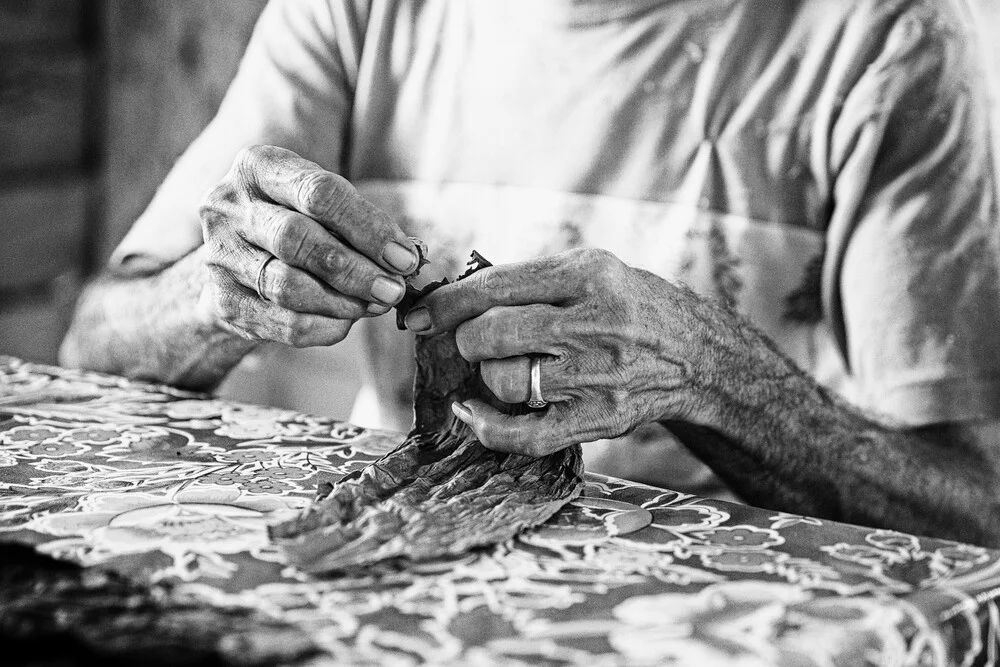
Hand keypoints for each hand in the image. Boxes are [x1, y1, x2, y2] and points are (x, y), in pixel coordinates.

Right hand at [199, 145, 419, 346]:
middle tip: (394, 289)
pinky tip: (348, 321)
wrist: (235, 266)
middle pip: (297, 238)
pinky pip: (283, 322)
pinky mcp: (222, 301)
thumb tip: (408, 255)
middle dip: (355, 269)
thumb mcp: (320, 207)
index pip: (318, 192)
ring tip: (376, 304)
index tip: (404, 257)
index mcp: (259, 167)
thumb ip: (361, 224)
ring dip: (343, 301)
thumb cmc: (295, 225)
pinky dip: (325, 326)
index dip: (368, 228)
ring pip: (287, 286)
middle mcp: (228, 206)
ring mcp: (220, 255)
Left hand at [403, 248, 710, 454]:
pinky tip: (472, 411)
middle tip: (473, 341)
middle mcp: (595, 322)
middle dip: (467, 340)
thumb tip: (450, 299)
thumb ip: (530, 281)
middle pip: (492, 334)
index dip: (446, 303)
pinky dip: (487, 427)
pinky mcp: (600, 417)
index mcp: (589, 274)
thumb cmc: (631, 307)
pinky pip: (525, 434)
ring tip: (505, 368)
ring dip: (489, 377)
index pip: (496, 285)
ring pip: (506, 381)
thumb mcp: (592, 271)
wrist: (697, 354)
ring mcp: (599, 374)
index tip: (419, 314)